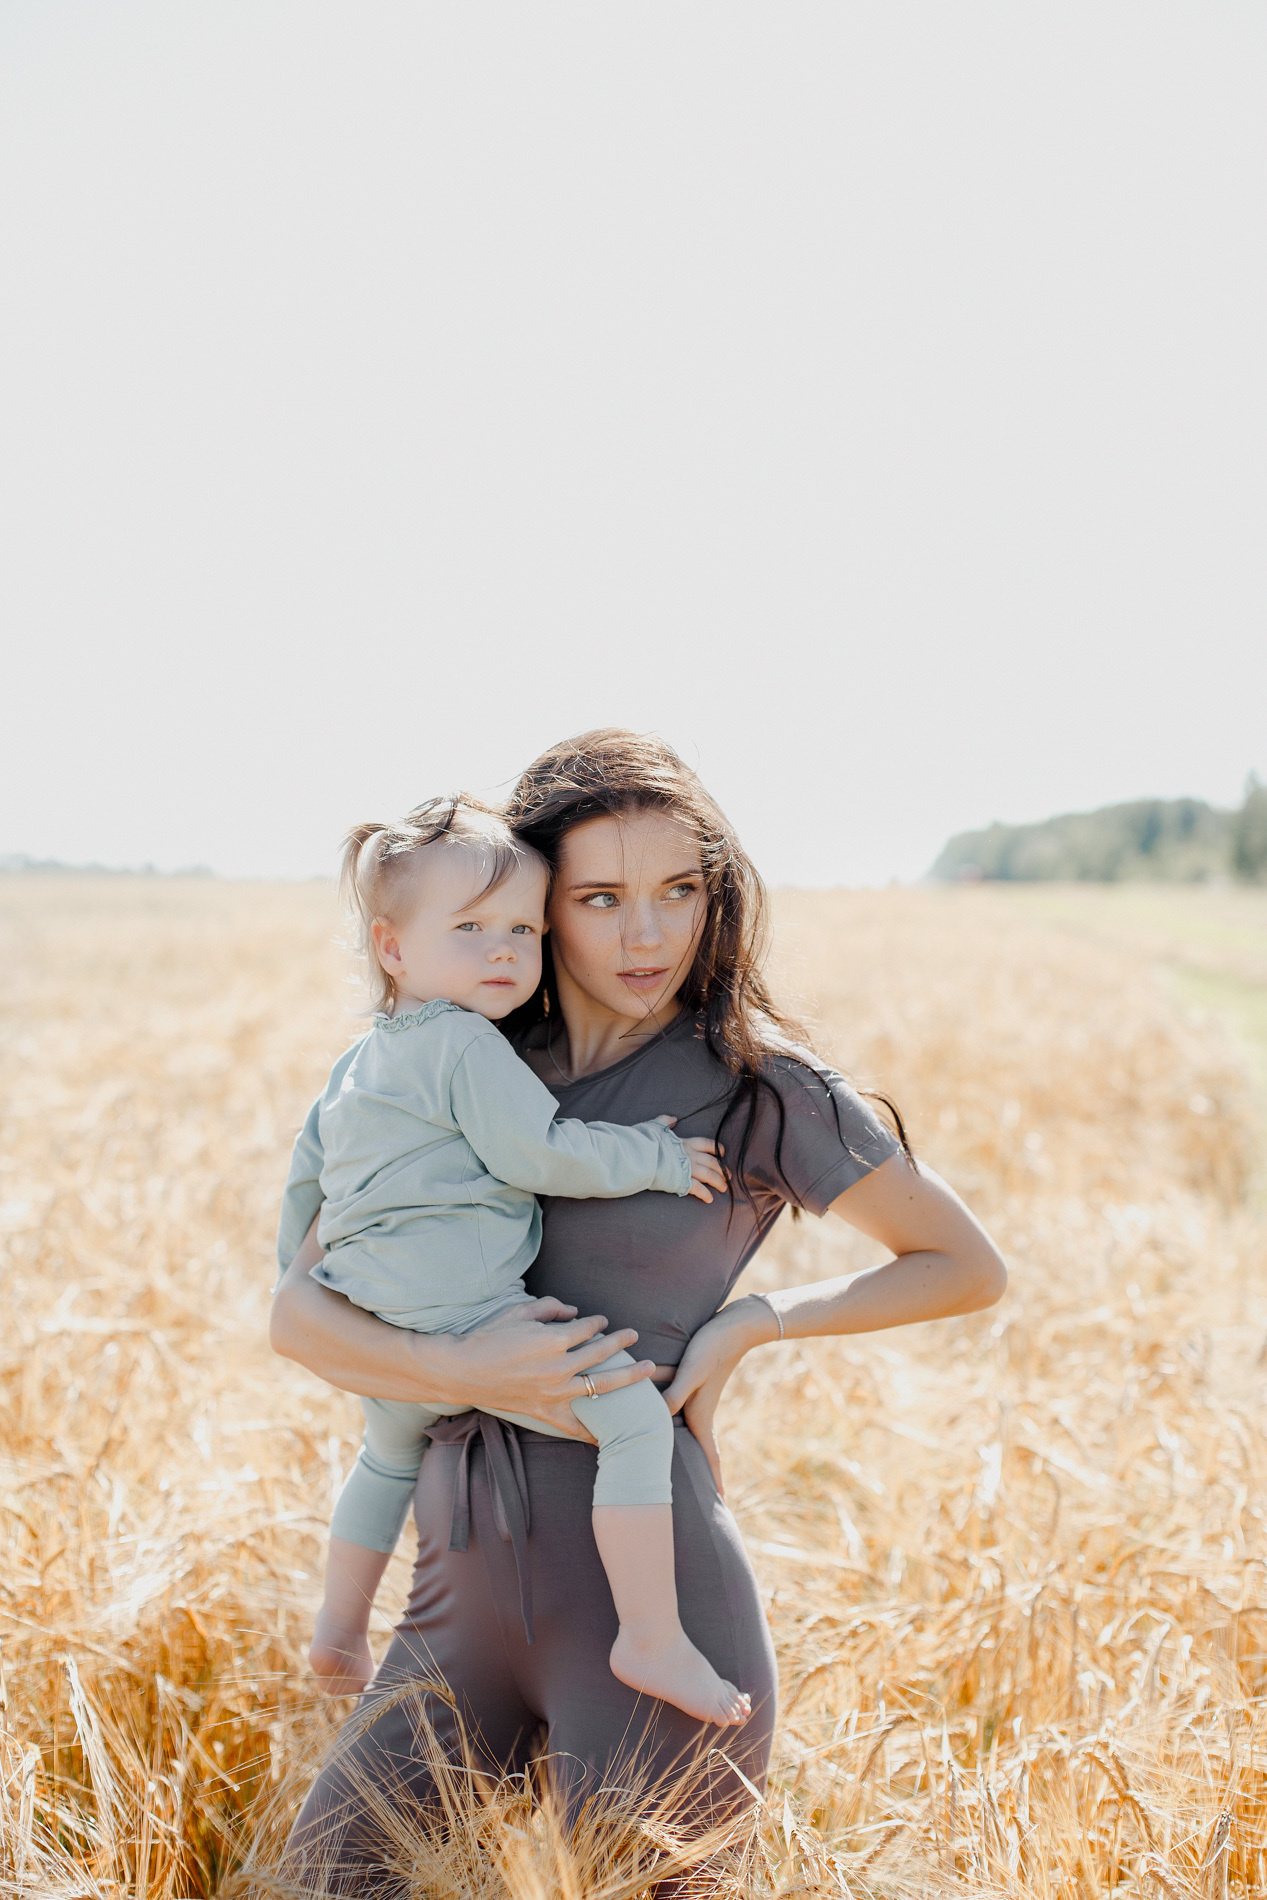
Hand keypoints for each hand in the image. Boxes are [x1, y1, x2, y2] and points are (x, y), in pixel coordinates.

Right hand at [449, 1298, 657, 1441]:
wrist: (462, 1371)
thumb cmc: (489, 1336)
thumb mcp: (520, 1311)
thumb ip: (551, 1307)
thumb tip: (575, 1312)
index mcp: (553, 1340)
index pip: (587, 1328)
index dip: (597, 1323)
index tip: (602, 1322)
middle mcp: (558, 1367)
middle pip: (601, 1354)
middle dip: (621, 1343)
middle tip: (635, 1337)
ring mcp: (553, 1393)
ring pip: (600, 1385)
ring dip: (626, 1378)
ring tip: (646, 1372)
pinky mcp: (544, 1411)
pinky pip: (574, 1424)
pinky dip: (591, 1431)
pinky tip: (609, 1435)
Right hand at [654, 1116, 727, 1203]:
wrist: (641, 1155)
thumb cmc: (646, 1141)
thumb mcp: (656, 1126)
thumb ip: (665, 1121)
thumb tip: (673, 1118)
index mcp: (686, 1142)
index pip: (707, 1144)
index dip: (716, 1148)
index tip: (722, 1153)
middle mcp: (691, 1155)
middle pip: (712, 1162)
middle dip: (722, 1170)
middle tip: (728, 1176)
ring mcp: (688, 1169)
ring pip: (710, 1176)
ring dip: (718, 1182)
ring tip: (723, 1188)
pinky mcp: (683, 1182)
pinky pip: (698, 1189)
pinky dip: (705, 1194)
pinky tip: (710, 1199)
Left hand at [661, 1297, 775, 1494]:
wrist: (735, 1325)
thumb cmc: (713, 1348)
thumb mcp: (693, 1372)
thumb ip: (674, 1394)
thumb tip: (654, 1418)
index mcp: (700, 1415)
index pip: (710, 1456)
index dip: (715, 1479)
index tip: (721, 1503)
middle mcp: (697, 1410)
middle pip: (695, 1448)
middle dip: (698, 1471)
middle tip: (699, 1494)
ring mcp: (695, 1397)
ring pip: (681, 1427)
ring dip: (679, 1444)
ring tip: (671, 1461)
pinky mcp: (691, 1382)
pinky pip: (673, 1405)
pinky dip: (664, 1413)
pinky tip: (651, 1410)